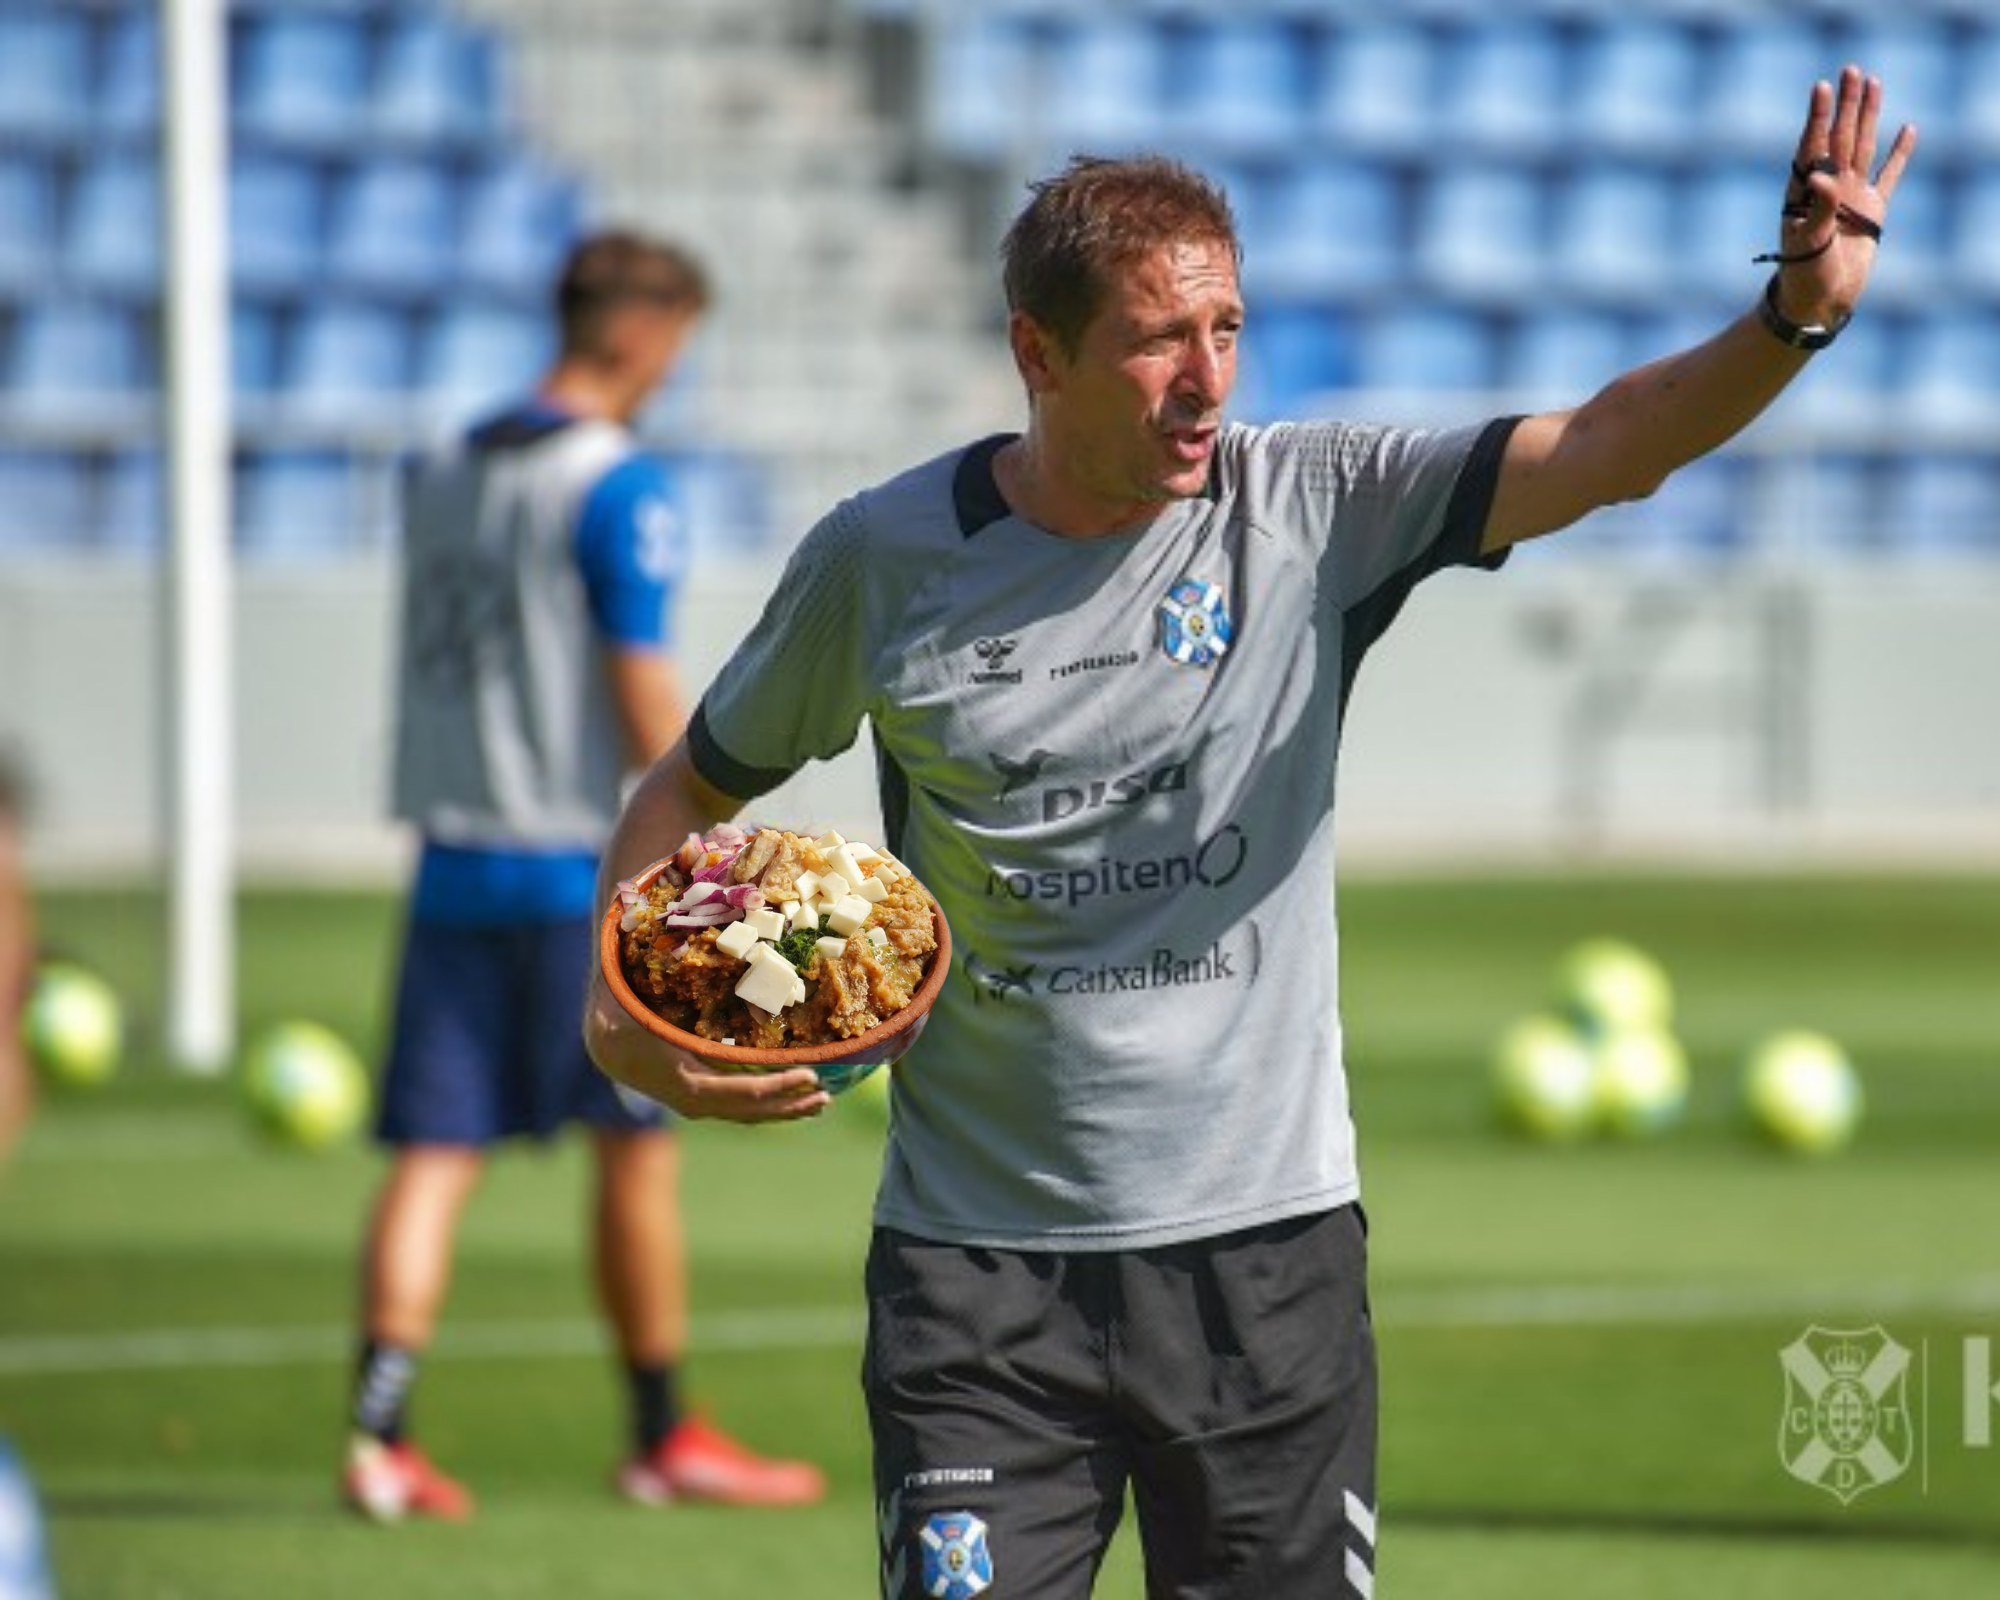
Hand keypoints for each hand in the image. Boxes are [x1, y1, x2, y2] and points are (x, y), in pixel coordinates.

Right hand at [583, 975, 829, 1123]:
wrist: (606, 1046)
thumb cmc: (626, 1023)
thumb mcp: (641, 1020)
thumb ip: (656, 1019)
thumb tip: (672, 1009)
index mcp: (688, 1086)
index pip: (743, 1091)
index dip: (778, 1087)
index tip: (809, 1076)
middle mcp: (697, 1103)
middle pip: (752, 1110)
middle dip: (790, 1105)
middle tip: (825, 1097)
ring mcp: (700, 1105)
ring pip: (749, 1113)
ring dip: (785, 1109)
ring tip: (818, 1103)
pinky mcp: (703, 1099)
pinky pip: (740, 1106)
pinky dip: (768, 1103)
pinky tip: (791, 1097)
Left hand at [1769, 66, 1916, 327]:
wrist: (1819, 301)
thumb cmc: (1802, 274)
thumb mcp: (1806, 242)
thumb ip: (1817, 208)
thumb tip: (1819, 176)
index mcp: (1804, 192)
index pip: (1812, 146)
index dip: (1817, 117)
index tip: (1821, 88)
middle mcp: (1828, 188)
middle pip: (1840, 138)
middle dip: (1845, 105)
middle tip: (1852, 70)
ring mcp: (1852, 196)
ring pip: (1862, 147)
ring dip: (1867, 117)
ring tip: (1873, 84)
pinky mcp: (1872, 211)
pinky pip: (1890, 175)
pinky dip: (1899, 153)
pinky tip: (1907, 129)